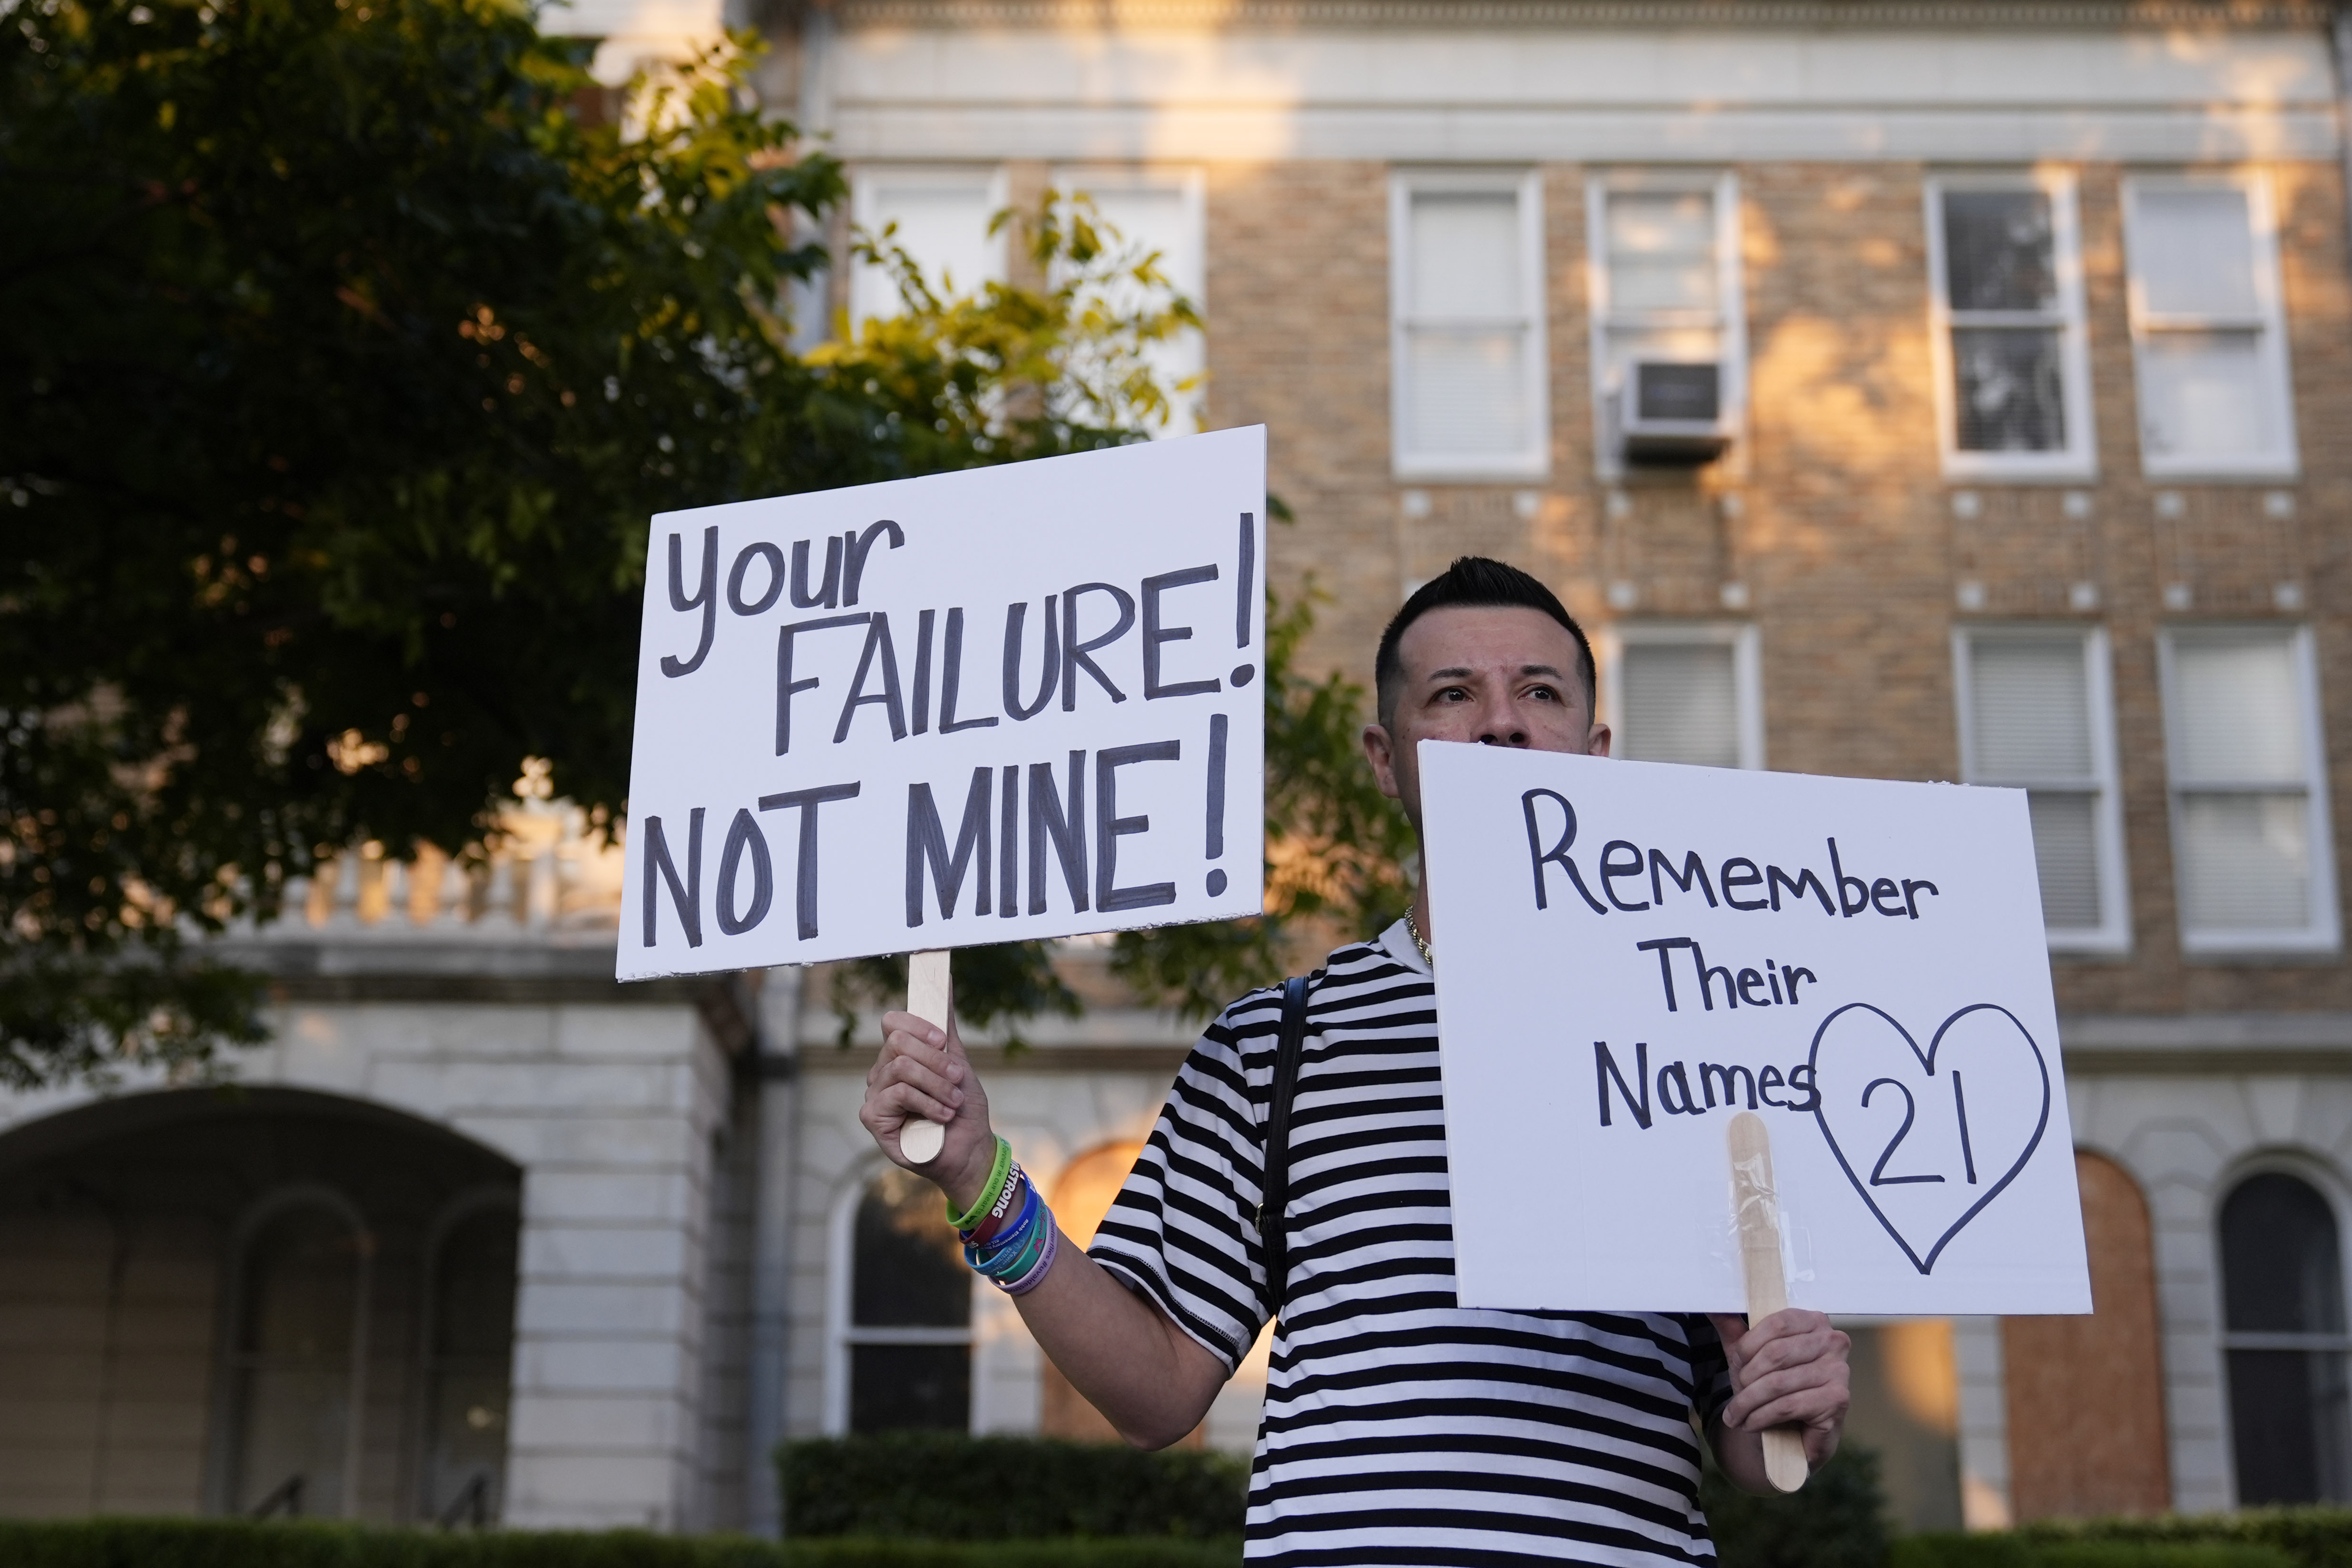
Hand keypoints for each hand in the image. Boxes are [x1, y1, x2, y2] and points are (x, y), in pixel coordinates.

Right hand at [859, 1007, 997, 1210]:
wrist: (969, 1149)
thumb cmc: (962, 1109)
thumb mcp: (959, 1061)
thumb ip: (946, 1025)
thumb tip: (944, 980)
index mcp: (898, 1056)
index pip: (893, 1023)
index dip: (919, 1026)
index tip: (943, 1040)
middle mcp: (881, 1073)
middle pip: (898, 1042)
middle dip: (936, 1060)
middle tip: (957, 1080)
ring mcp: (874, 1095)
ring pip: (901, 1067)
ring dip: (937, 1084)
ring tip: (954, 1102)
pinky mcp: (873, 1118)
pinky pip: (897, 1093)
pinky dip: (927, 1103)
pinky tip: (942, 1117)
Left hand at [1707, 1309, 1849, 1468]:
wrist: (1794, 1435)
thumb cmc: (1773, 1388)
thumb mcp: (1749, 1355)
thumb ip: (1734, 1328)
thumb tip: (1714, 1306)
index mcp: (1814, 1321)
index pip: (1776, 1323)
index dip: (1748, 1345)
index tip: (1736, 1362)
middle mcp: (1833, 1341)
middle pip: (1775, 1353)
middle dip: (1747, 1376)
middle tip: (1736, 1394)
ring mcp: (1839, 1371)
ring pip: (1777, 1382)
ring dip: (1748, 1402)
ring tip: (1737, 1414)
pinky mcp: (1837, 1401)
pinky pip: (1787, 1406)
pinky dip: (1761, 1417)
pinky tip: (1751, 1424)